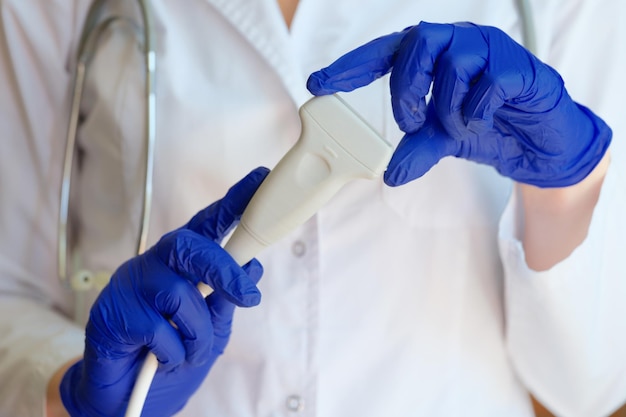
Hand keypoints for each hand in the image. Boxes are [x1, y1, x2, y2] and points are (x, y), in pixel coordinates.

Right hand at [59, 167, 269, 416]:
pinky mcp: (110, 314)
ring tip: (191, 353)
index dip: (233, 200)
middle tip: (249, 296)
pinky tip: (162, 359)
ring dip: (198, 332)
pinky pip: (158, 330)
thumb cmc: (170, 356)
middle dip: (224, 270)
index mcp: (181, 264)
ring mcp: (130, 287)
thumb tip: (252, 267)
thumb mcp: (211, 330)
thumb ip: (226, 300)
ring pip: (179, 294)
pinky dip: (174, 352)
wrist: (125, 397)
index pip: (207, 224)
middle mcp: (155, 265)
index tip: (259, 177)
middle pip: (189, 244)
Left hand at [307, 22, 610, 186]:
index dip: (350, 65)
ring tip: (455, 125)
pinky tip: (481, 123)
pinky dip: (478, 111)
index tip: (318, 83)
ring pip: (455, 61)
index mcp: (432, 55)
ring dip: (447, 104)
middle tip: (409, 120)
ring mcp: (489, 49)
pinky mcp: (518, 66)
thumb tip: (389, 174)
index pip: (384, 52)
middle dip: (407, 86)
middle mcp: (458, 42)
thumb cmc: (486, 126)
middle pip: (419, 41)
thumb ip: (415, 149)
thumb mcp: (441, 141)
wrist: (537, 142)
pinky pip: (491, 81)